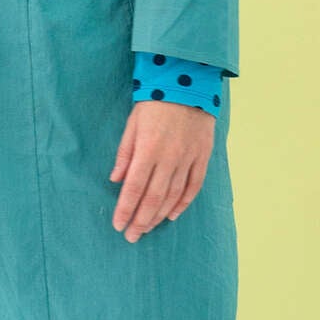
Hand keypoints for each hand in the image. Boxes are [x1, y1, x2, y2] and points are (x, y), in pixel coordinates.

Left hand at [109, 98, 212, 239]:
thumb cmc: (155, 102)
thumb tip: (116, 180)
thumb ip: (125, 154)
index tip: (118, 225)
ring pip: (173, 196)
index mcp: (148, 149)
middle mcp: (169, 158)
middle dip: (141, 220)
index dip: (126, 210)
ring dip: (159, 215)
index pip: (134, 188)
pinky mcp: (202, 156)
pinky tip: (173, 215)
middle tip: (132, 236)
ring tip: (147, 228)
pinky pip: (194, 186)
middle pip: (154, 198)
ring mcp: (188, 158)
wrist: (189, 83)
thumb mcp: (132, 124)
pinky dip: (183, 203)